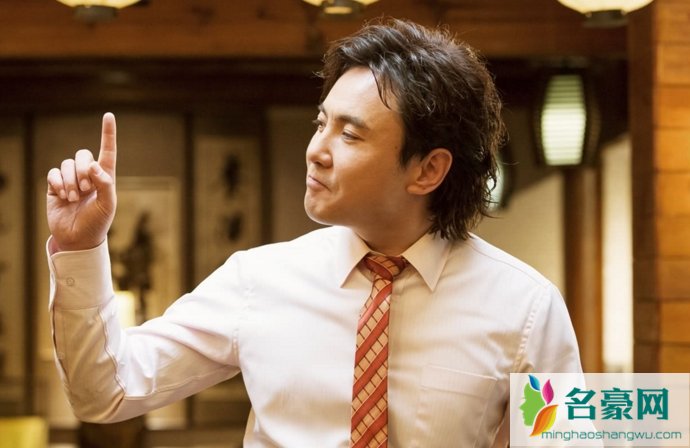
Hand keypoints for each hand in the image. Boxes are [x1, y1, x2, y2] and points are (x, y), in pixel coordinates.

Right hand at [46, 113, 117, 251]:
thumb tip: (94, 166)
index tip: (108, 116)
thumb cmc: (97, 223)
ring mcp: (71, 179)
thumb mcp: (107, 205)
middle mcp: (88, 175)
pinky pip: (53, 173)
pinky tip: (62, 196)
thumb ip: (105, 184)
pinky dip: (58, 182)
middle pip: (83, 155)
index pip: (107, 152)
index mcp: (105, 177)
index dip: (108, 134)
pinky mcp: (55, 186)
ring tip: (74, 197)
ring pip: (67, 163)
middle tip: (86, 189)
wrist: (77, 239)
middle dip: (83, 170)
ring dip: (71, 180)